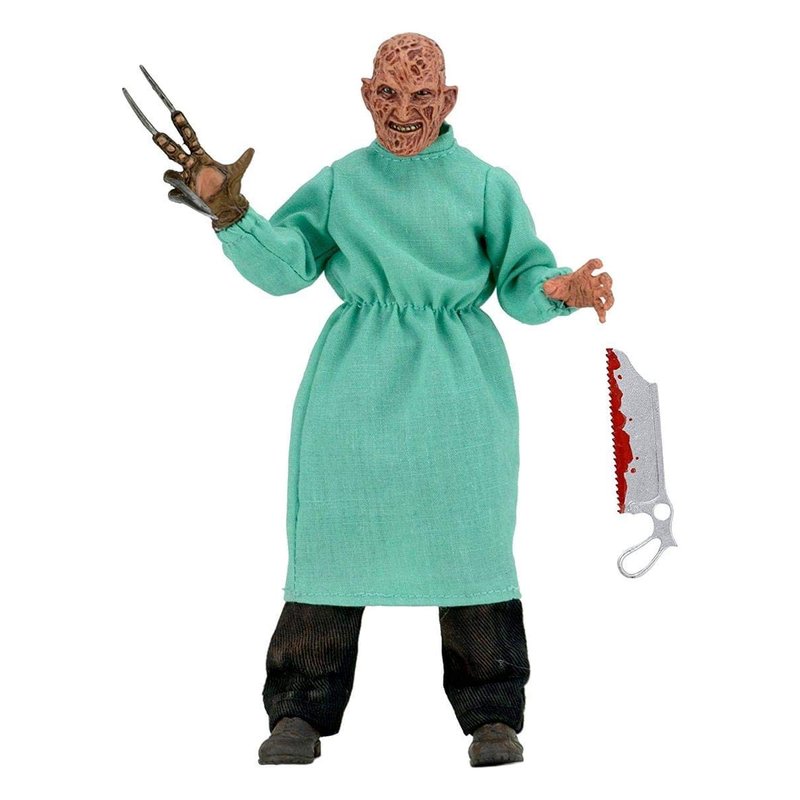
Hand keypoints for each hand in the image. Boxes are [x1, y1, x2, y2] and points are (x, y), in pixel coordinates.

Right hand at [123, 66, 253, 230]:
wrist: (228, 208)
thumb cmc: (230, 188)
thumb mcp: (237, 173)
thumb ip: (243, 161)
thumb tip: (252, 149)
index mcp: (200, 158)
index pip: (189, 138)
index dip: (182, 126)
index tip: (175, 112)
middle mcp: (189, 167)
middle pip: (172, 151)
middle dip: (165, 143)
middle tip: (157, 135)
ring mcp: (185, 181)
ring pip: (169, 174)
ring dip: (171, 176)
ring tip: (180, 179)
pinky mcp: (184, 196)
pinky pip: (173, 194)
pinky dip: (177, 195)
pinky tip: (186, 197)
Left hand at [542, 259, 613, 322]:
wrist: (561, 295)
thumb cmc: (560, 286)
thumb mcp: (552, 285)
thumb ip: (549, 285)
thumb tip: (546, 287)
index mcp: (582, 274)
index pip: (590, 266)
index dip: (596, 263)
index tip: (599, 264)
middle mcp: (590, 281)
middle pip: (604, 277)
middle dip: (608, 281)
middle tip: (607, 287)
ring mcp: (593, 292)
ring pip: (607, 293)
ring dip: (610, 300)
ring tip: (606, 307)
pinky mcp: (592, 302)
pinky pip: (600, 307)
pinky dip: (602, 314)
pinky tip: (602, 320)